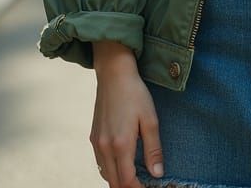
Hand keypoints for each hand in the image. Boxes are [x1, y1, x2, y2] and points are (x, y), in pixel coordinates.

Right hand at [90, 42, 162, 187]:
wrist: (114, 74)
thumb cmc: (135, 94)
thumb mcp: (150, 120)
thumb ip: (153, 149)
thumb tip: (157, 173)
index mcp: (120, 144)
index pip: (127, 180)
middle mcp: (104, 147)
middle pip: (114, 182)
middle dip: (128, 187)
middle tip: (143, 184)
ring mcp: (96, 142)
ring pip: (105, 174)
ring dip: (118, 180)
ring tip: (134, 177)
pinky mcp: (93, 136)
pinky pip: (100, 163)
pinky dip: (110, 170)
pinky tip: (121, 164)